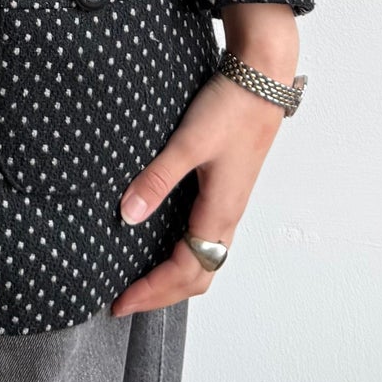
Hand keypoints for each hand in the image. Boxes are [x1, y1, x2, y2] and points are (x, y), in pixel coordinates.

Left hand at [109, 3, 297, 314]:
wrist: (262, 78)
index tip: (119, 303)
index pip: (184, 272)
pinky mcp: (227, 188)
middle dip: (162, 294)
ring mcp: (229, 203)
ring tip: (141, 279)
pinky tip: (163, 239)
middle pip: (197, 276)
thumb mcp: (188, 142)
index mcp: (219, 212)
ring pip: (204, 259)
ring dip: (173, 277)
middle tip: (125, 300)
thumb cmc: (230, 107)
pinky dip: (183, 253)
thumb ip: (157, 178)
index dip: (151, 291)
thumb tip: (129, 215)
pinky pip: (206, 238)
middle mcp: (227, 215)